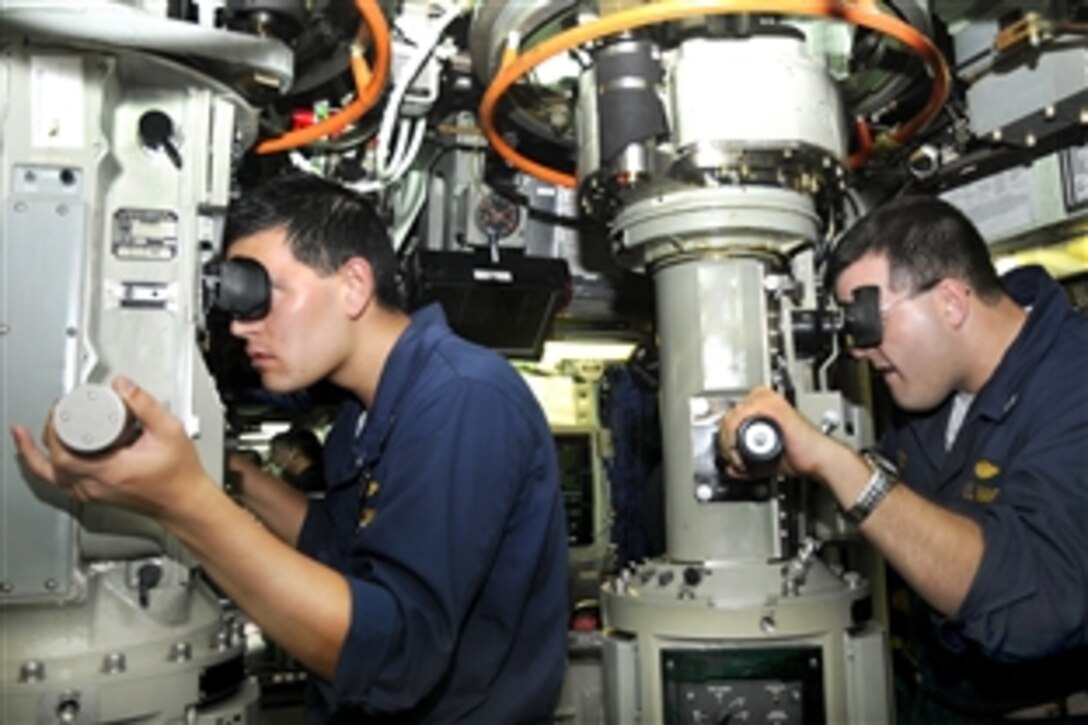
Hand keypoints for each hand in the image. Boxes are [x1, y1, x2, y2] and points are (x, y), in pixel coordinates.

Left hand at [10, 377, 212, 521]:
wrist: (185, 502)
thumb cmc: (180, 475)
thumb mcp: (169, 431)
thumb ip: (145, 405)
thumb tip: (122, 386)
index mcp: (109, 471)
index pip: (63, 454)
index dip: (54, 429)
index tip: (60, 409)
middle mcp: (95, 486)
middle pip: (50, 464)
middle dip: (42, 437)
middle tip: (50, 415)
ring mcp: (93, 493)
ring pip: (51, 476)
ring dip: (36, 455)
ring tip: (25, 437)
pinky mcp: (96, 494)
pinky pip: (62, 481)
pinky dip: (50, 466)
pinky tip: (50, 455)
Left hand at [718, 386, 843, 480]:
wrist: (817, 457)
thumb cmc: (798, 454)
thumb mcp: (764, 457)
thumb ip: (745, 460)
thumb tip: (730, 468)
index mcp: (762, 403)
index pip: (730, 414)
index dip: (725, 436)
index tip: (728, 452)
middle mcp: (764, 397)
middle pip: (728, 415)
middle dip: (725, 441)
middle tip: (733, 458)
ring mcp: (767, 399)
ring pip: (731, 418)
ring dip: (729, 443)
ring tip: (739, 459)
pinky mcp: (771, 407)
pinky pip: (739, 420)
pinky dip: (734, 440)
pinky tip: (742, 454)